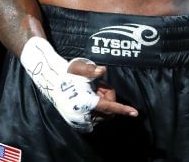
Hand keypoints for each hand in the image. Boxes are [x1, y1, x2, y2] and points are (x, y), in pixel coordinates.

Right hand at [21, 38, 137, 131]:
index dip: (123, 109)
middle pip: (108, 108)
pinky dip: (95, 106)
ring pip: (102, 112)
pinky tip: (87, 96)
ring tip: (91, 89)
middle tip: (98, 84)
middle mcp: (83, 113)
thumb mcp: (80, 67)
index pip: (108, 106)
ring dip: (101, 100)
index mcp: (85, 101)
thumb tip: (102, 71)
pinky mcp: (77, 121)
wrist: (52, 81)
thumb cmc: (68, 72)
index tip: (135, 113)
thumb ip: (92, 70)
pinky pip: (94, 115)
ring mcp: (79, 118)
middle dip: (107, 96)